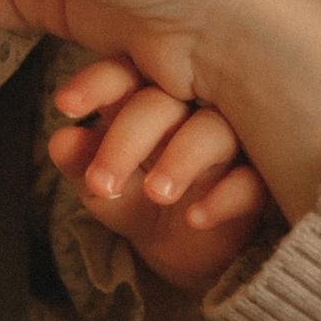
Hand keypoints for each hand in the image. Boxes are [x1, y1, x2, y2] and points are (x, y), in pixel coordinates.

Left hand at [50, 55, 272, 290]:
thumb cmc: (139, 197)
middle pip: (166, 101)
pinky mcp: (258, 179)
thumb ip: (83, 162)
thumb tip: (62, 141)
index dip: (98, 85)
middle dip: (130, 137)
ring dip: (182, 159)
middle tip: (101, 182)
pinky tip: (196, 217)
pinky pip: (251, 180)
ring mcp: (231, 141)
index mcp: (148, 97)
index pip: (126, 73)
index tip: (65, 106)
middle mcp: (192, 108)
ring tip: (155, 193)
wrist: (181, 247)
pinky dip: (225, 198)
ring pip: (214, 132)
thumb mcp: (104, 183)